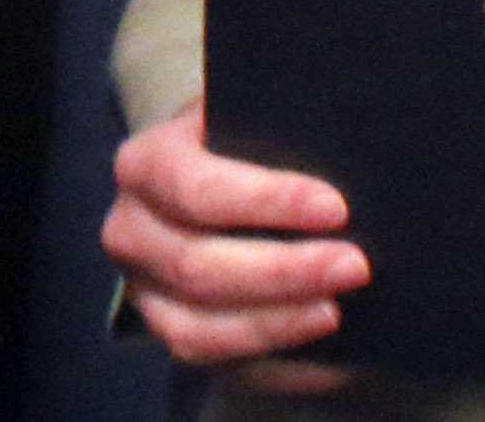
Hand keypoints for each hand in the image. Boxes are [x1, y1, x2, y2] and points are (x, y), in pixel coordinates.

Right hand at [101, 100, 360, 388]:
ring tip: (337, 311)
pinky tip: (325, 357)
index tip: (336, 208)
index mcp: (143, 165)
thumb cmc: (242, 150)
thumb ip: (274, 128)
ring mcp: (143, 291)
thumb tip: (335, 145)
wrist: (211, 193)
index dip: (265, 201)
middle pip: (196, 265)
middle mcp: (128, 231)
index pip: (195, 187)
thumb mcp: (244, 120)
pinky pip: (216, 365)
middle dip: (283, 270)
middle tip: (355, 265)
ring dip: (274, 322)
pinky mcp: (170, 335)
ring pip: (196, 328)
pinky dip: (272, 365)